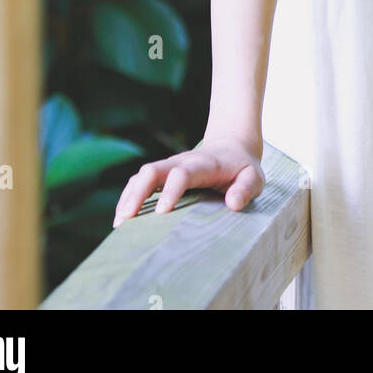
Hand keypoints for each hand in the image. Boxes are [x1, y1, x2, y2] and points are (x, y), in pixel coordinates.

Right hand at [112, 133, 265, 226]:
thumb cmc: (242, 168)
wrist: (231, 146)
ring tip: (118, 226)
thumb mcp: (253, 177)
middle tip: (126, 221)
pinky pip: (139, 182)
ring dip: (128, 197)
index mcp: (203, 164)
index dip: (171, 190)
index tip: (162, 213)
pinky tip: (121, 220)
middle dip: (137, 194)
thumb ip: (245, 189)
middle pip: (152, 170)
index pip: (182, 173)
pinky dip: (128, 198)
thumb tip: (233, 204)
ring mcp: (168, 167)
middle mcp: (180, 162)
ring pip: (141, 176)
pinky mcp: (162, 174)